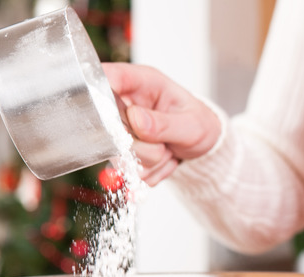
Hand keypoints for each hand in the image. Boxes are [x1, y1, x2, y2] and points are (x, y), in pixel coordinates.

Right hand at [102, 63, 220, 185]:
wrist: (202, 144)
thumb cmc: (198, 123)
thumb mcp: (192, 123)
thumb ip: (165, 123)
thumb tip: (136, 119)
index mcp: (141, 83)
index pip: (108, 77)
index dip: (101, 92)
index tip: (120, 113)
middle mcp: (125, 105)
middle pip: (110, 129)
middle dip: (142, 145)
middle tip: (165, 142)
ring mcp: (120, 131)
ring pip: (121, 156)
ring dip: (151, 161)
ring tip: (167, 148)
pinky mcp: (122, 154)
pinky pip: (129, 173)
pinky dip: (151, 172)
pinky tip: (162, 159)